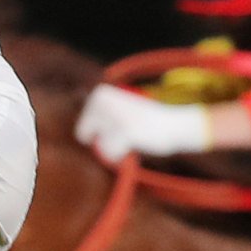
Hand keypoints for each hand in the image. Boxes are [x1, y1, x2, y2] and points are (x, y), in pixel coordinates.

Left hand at [76, 84, 234, 158]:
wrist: (173, 124)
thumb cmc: (143, 123)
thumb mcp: (116, 111)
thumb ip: (96, 119)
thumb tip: (78, 135)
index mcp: (100, 94)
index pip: (81, 129)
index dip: (99, 136)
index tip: (118, 126)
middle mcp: (105, 101)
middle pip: (85, 138)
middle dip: (104, 142)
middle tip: (126, 132)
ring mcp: (115, 115)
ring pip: (100, 147)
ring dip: (115, 149)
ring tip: (131, 137)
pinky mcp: (126, 130)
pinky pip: (112, 154)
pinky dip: (122, 155)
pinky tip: (135, 144)